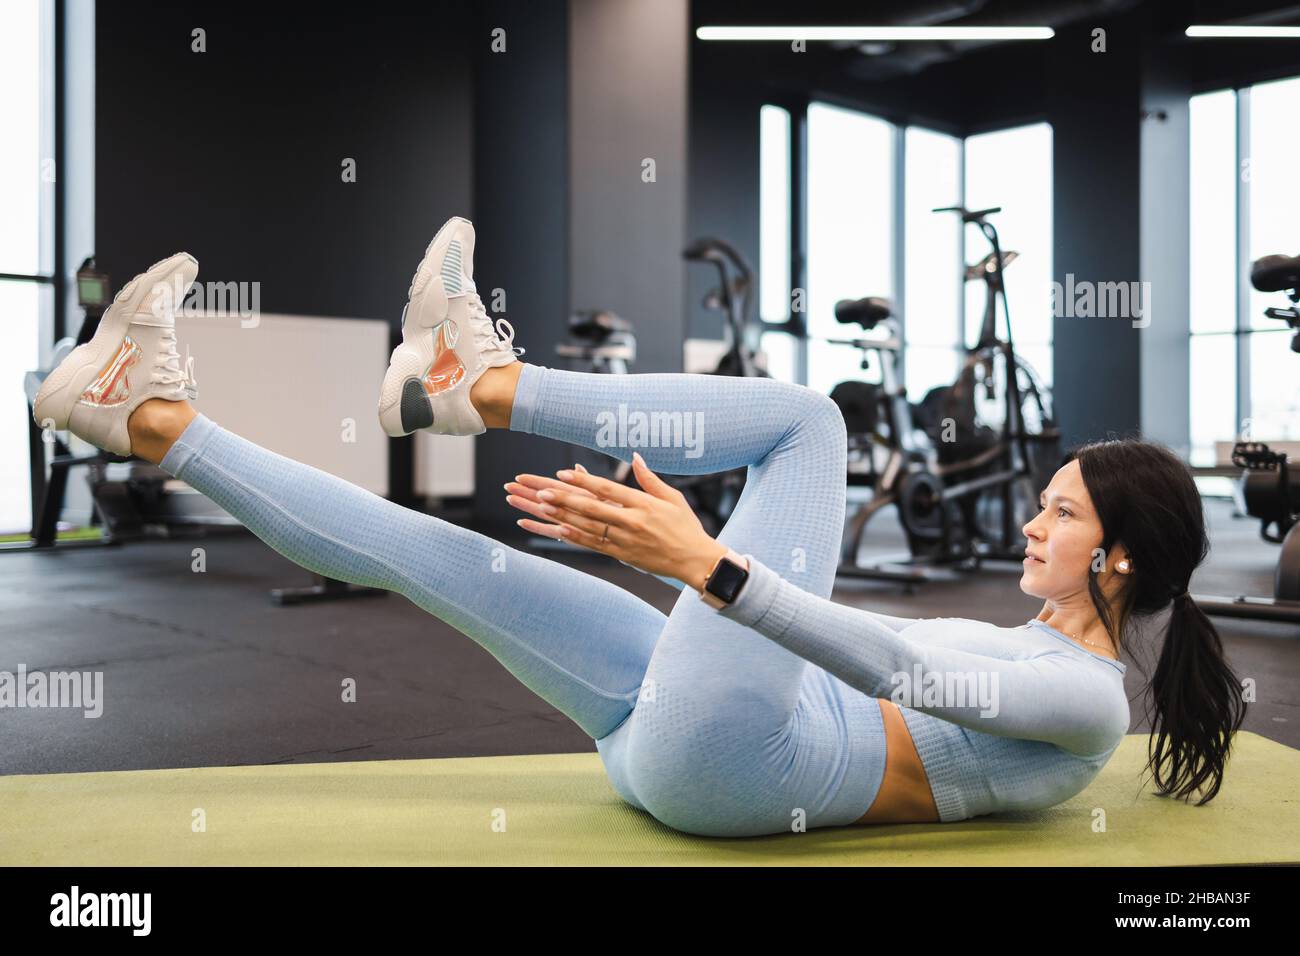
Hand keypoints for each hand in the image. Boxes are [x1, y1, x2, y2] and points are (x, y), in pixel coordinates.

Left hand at [504, 453, 727, 589]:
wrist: (695, 561)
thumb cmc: (685, 527)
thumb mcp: (673, 498)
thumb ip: (650, 478)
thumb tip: (635, 456)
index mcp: (644, 505)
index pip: (607, 490)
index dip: (583, 481)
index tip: (562, 473)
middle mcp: (632, 522)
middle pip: (591, 508)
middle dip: (563, 499)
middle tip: (540, 491)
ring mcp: (625, 540)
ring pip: (587, 527)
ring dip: (561, 516)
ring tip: (540, 507)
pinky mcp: (622, 555)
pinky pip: (593, 545)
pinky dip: (574, 537)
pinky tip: (556, 530)